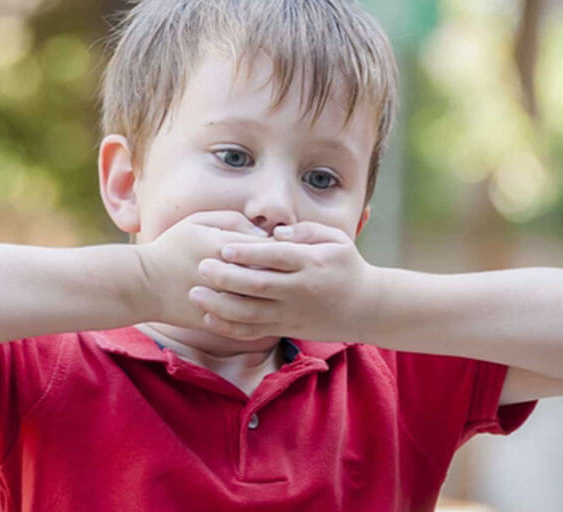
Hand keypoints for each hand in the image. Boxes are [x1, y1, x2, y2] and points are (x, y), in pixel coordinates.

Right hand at [134, 211, 272, 329]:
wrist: (142, 285)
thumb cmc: (171, 248)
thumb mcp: (197, 221)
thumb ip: (232, 219)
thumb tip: (263, 233)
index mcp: (221, 246)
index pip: (268, 246)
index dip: (279, 247)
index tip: (280, 249)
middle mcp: (223, 274)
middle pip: (269, 274)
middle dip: (279, 272)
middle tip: (282, 270)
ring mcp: (219, 301)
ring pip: (261, 300)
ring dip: (270, 295)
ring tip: (272, 288)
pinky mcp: (216, 321)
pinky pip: (247, 321)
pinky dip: (258, 315)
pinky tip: (259, 307)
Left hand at [189, 221, 384, 342]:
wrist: (367, 308)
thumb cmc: (347, 267)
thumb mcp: (336, 240)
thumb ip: (306, 231)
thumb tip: (276, 232)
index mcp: (311, 264)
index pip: (275, 258)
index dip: (248, 253)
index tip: (224, 246)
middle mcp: (300, 290)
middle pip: (258, 286)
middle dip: (226, 277)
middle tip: (202, 266)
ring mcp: (292, 313)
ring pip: (251, 313)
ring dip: (220, 305)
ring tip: (195, 293)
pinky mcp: (286, 329)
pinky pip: (254, 332)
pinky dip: (230, 327)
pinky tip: (209, 318)